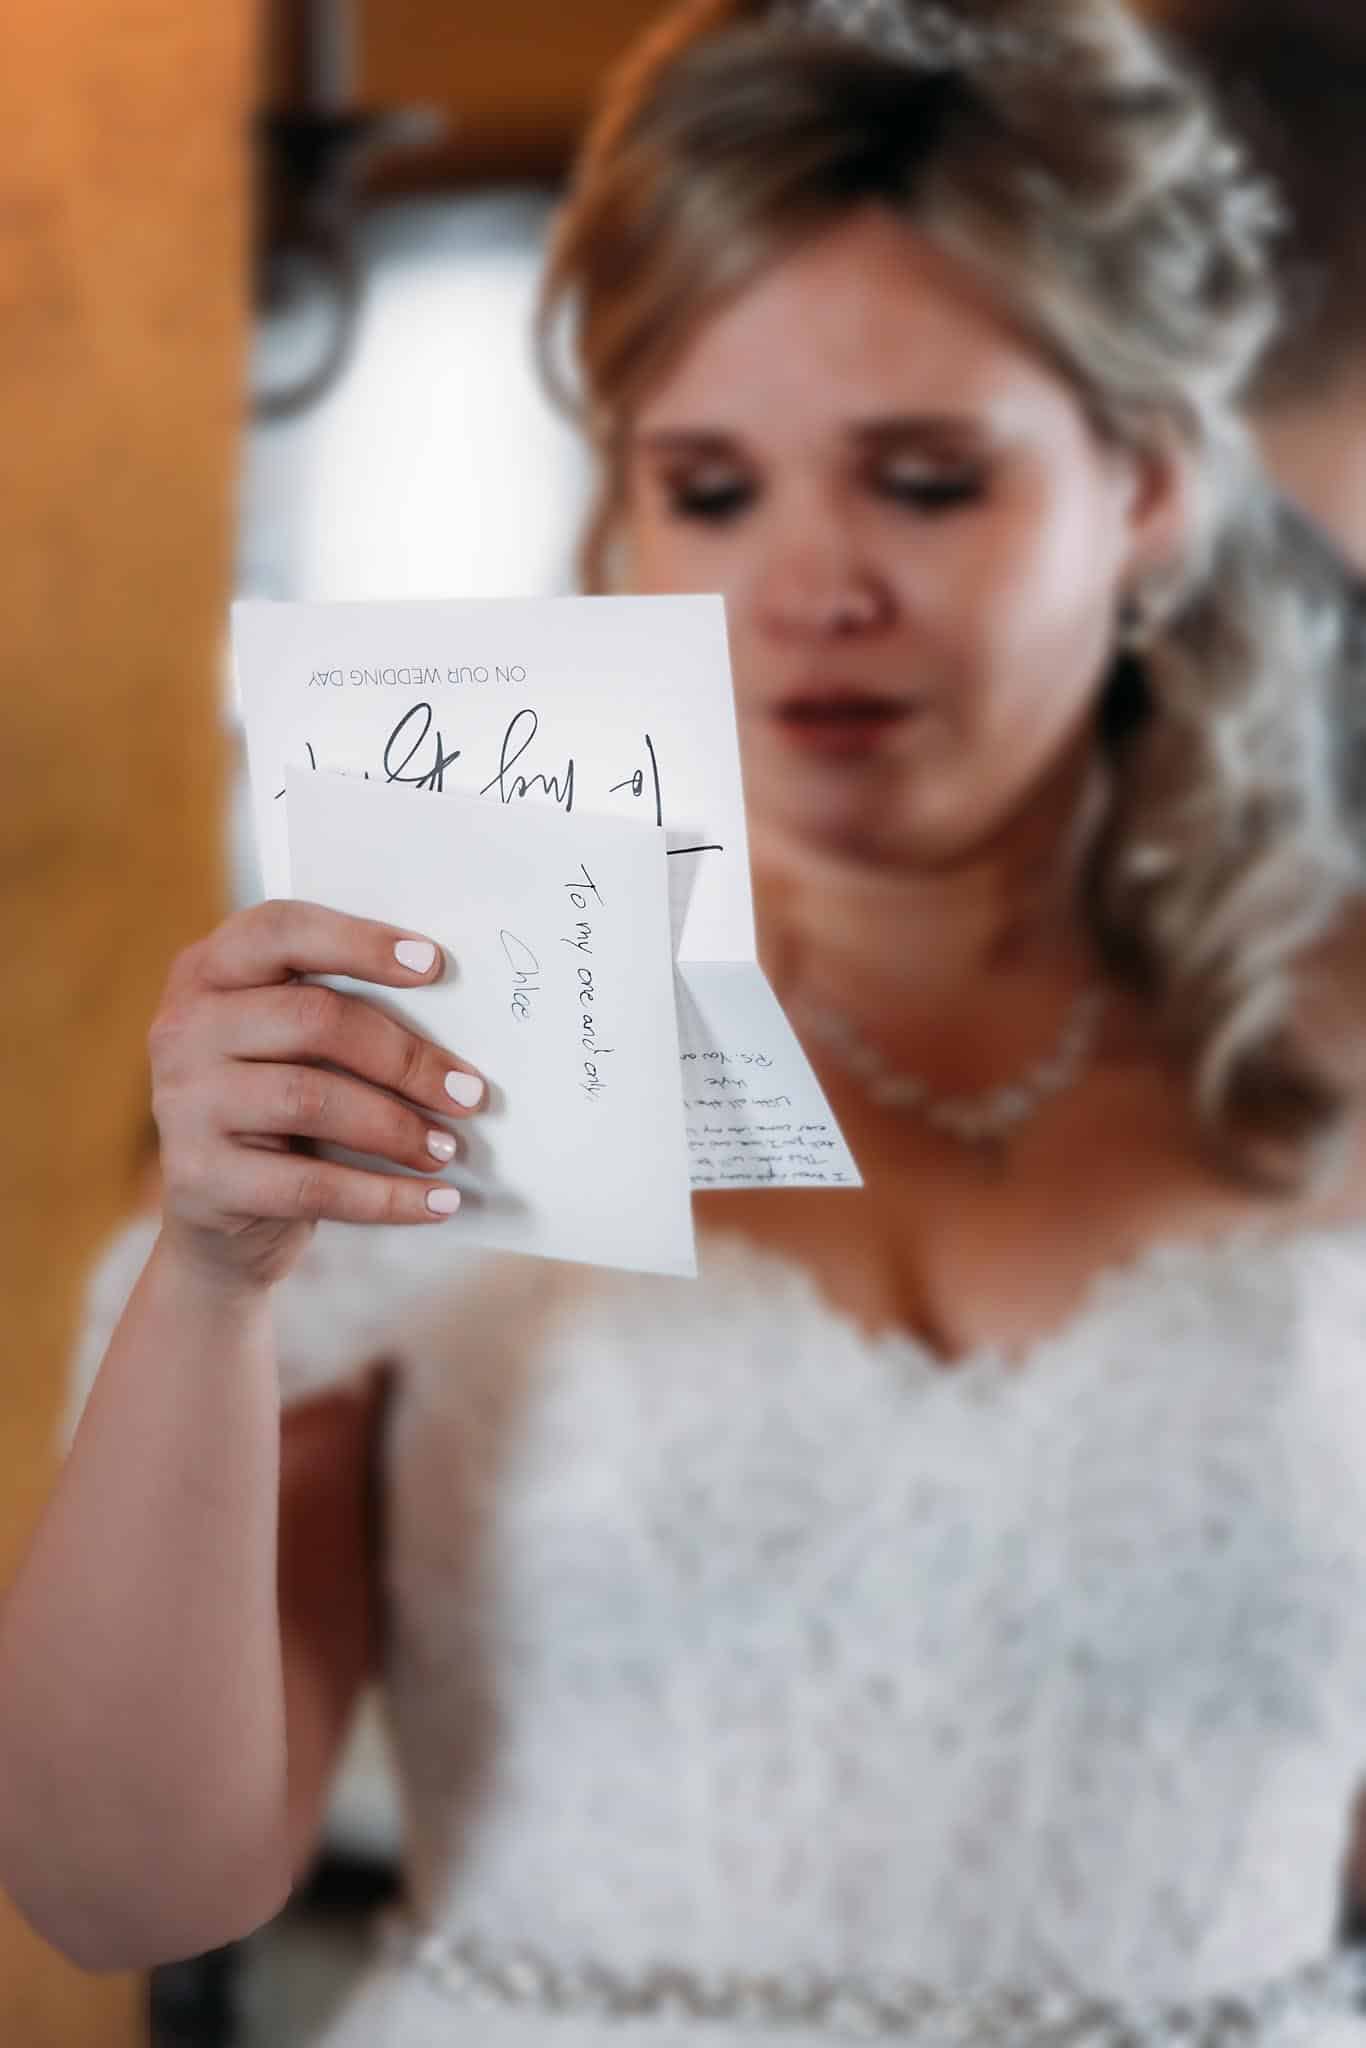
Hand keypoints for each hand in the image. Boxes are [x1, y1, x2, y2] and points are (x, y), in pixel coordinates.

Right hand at [149, 900, 483, 1291]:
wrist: (215, 1219)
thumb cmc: (276, 1112)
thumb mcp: (288, 1048)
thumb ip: (338, 1016)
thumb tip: (456, 1018)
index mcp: (208, 971)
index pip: (282, 931)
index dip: (360, 943)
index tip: (434, 965)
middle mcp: (183, 1027)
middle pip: (313, 1019)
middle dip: (405, 1057)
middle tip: (468, 1092)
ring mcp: (182, 1103)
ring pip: (312, 1100)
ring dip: (398, 1128)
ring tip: (447, 1148)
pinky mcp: (197, 1178)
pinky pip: (310, 1185)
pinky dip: (385, 1196)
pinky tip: (435, 1201)